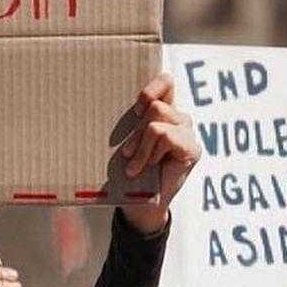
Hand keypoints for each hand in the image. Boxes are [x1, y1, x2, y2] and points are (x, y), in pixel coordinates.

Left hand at [119, 75, 200, 234]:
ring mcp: (188, 133)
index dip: (151, 89)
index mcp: (164, 111)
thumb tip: (94, 107)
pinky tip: (151, 167)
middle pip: (155, 106)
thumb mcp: (125, 143)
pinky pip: (165, 136)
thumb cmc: (128, 171)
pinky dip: (151, 153)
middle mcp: (179, 118)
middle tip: (127, 154)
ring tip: (135, 166)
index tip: (136, 111)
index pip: (166, 81)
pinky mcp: (192, 148)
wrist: (140, 205)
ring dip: (141, 147)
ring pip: (156, 123)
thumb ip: (127, 125)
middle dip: (136, 132)